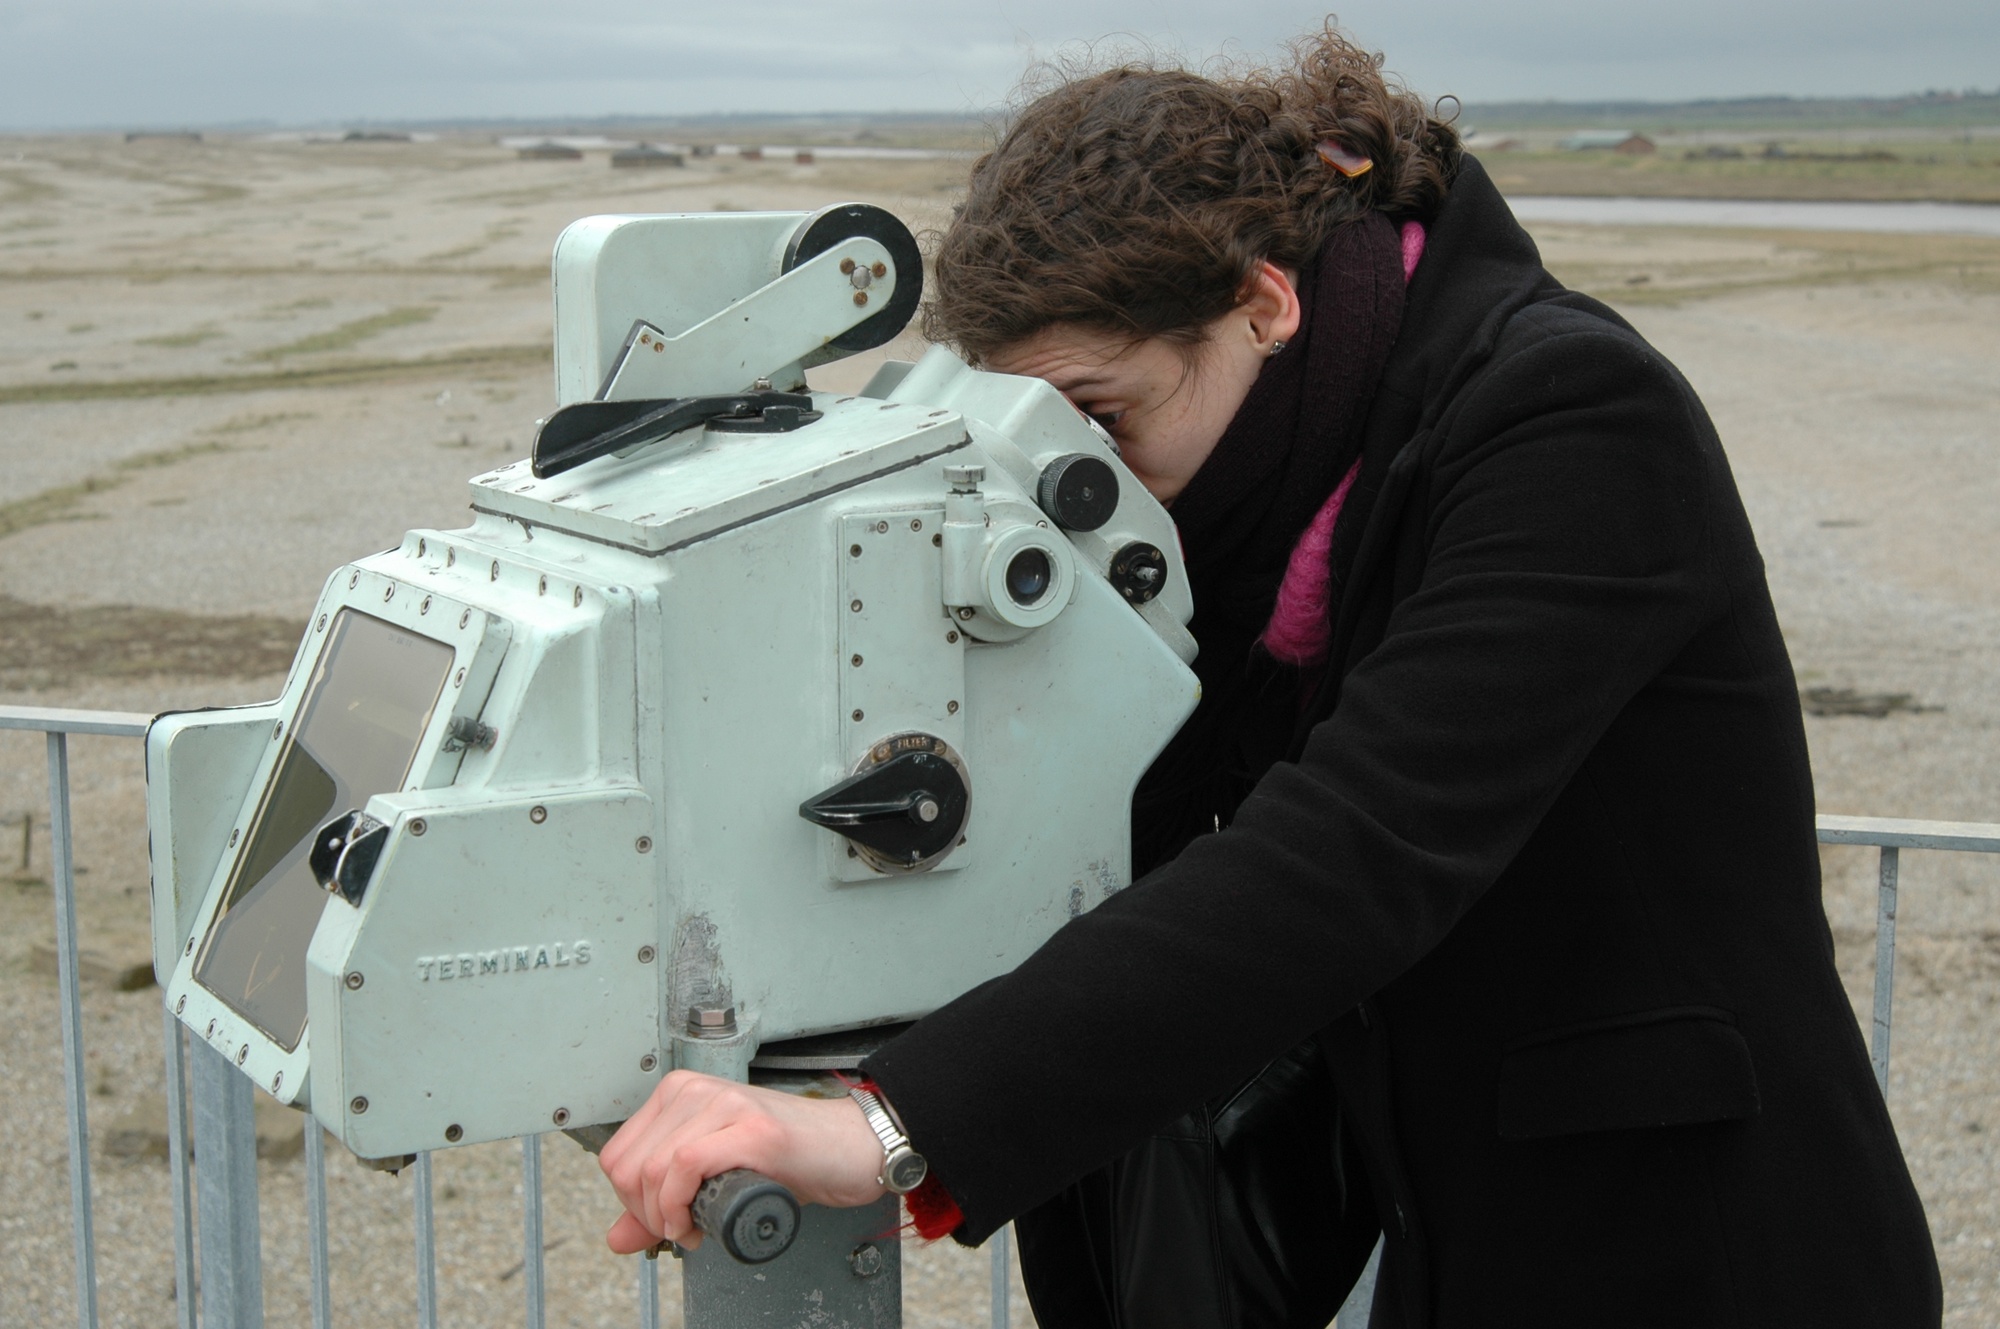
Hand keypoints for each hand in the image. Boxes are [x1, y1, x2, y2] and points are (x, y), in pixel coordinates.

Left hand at [597, 1070, 887, 1253]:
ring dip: (666, 1219)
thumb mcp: (712, 1178)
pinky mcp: (750, 1128)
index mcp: (681, 1093)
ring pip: (653, 1170)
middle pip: (628, 1168)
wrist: (851, 1147)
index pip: (617, 1156)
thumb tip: (617, 1236)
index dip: (631, 1204)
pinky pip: (685, 1167)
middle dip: (646, 1216)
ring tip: (694, 1229)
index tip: (663, 1221)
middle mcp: (696, 1090)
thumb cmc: (790, 1159)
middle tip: (681, 1230)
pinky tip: (700, 1224)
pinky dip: (682, 1207)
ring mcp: (723, 1105)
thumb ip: (663, 1204)